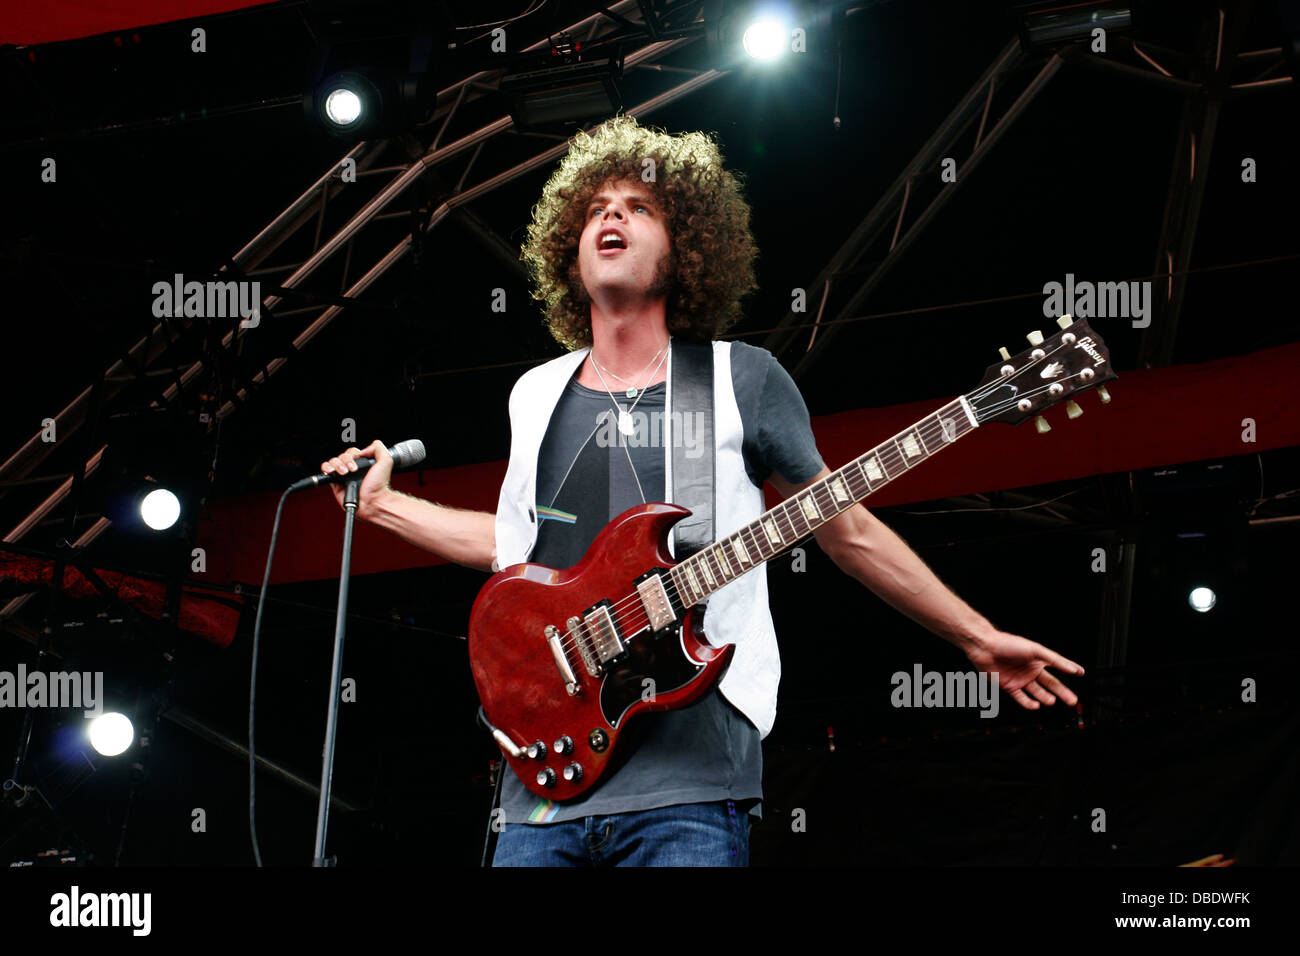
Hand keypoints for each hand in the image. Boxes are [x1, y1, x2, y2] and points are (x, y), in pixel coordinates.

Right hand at [319, 439, 393, 519]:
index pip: (352, 452)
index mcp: (363, 464)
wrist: (374, 500)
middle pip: (342, 455)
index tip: (358, 458)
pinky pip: (326, 472)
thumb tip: (364, 448)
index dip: (353, 453)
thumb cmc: (380, 485)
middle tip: (353, 469)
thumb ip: (378, 448)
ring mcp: (343, 476)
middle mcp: (352, 469)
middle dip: (346, 460)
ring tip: (345, 472)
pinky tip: (332, 471)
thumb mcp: (386, 461)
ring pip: (333, 461)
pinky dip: (326, 468)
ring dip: (338, 464)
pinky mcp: (335, 483)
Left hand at [964, 630, 1083, 710]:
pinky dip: (1029, 703)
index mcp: (1038, 659)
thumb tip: (1073, 668)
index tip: (1081, 674)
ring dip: (1045, 698)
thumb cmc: (1009, 643)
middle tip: (1072, 700)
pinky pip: (1021, 698)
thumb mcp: (1036, 650)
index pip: (1058, 667)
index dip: (1069, 670)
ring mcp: (1020, 678)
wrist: (985, 647)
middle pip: (1050, 683)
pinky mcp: (1009, 686)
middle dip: (1062, 692)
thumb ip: (1055, 661)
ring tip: (1052, 701)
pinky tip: (1036, 705)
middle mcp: (1030, 669)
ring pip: (1037, 692)